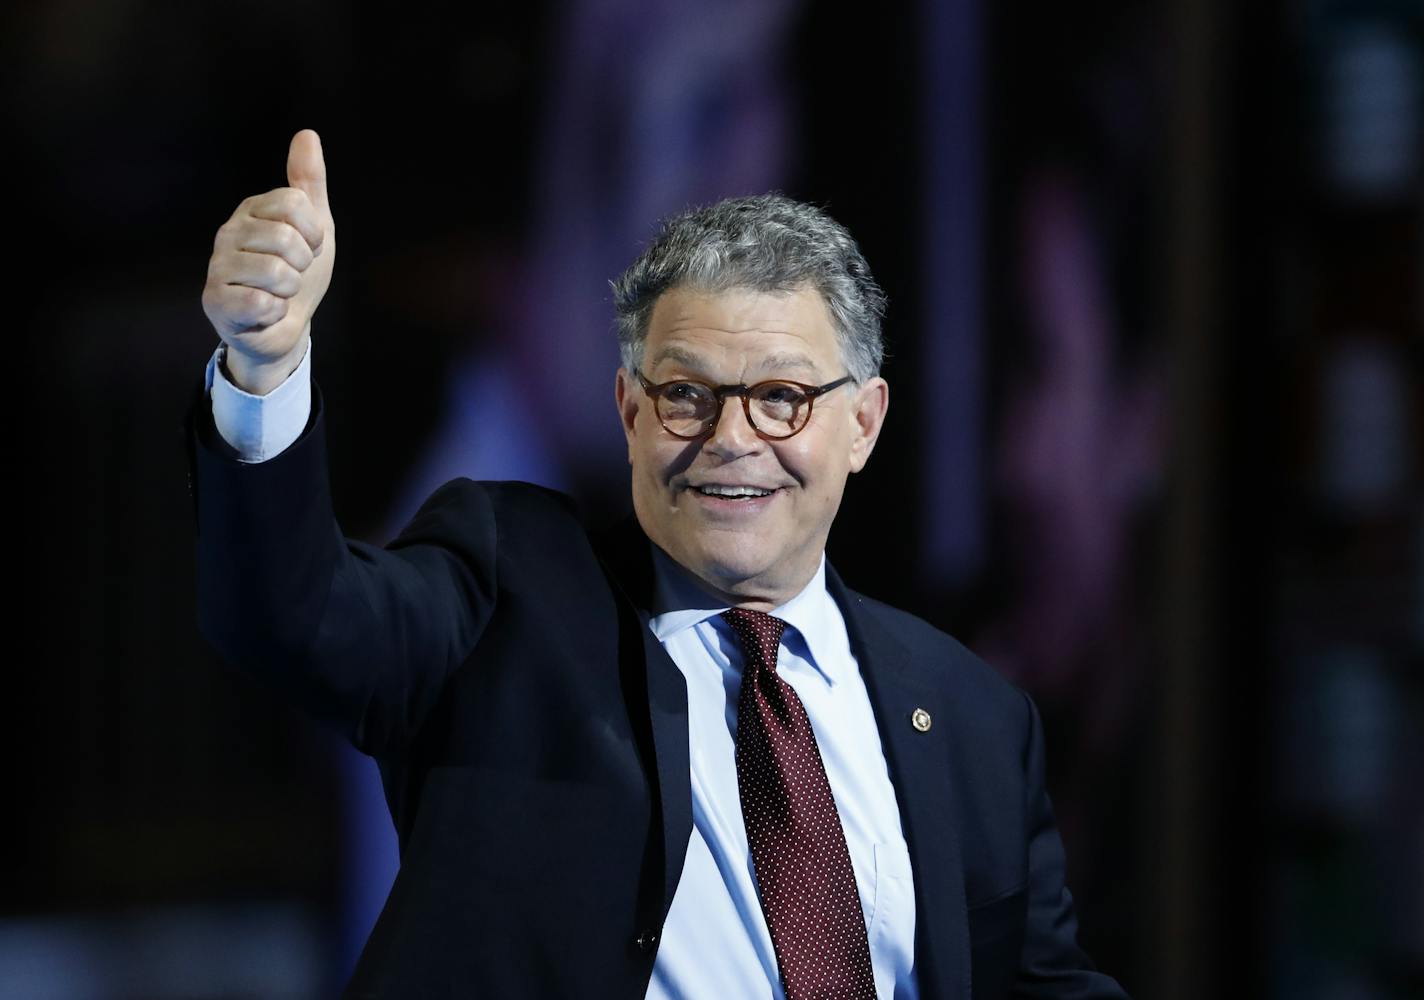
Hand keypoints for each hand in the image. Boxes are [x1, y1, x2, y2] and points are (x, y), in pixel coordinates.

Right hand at [201, 129, 333, 394]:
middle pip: (289, 239)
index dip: (314, 234)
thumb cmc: (296, 274)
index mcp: (253, 209)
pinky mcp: (215, 300)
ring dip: (289, 291)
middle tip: (291, 275)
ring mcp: (218, 266)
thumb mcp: (314, 225)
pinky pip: (261, 302)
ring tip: (277, 292)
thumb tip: (307, 135)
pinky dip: (274, 312)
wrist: (284, 326)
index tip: (308, 248)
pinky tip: (264, 311)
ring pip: (278, 272)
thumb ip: (309, 182)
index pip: (297, 204)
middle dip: (302, 266)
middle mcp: (229, 232)